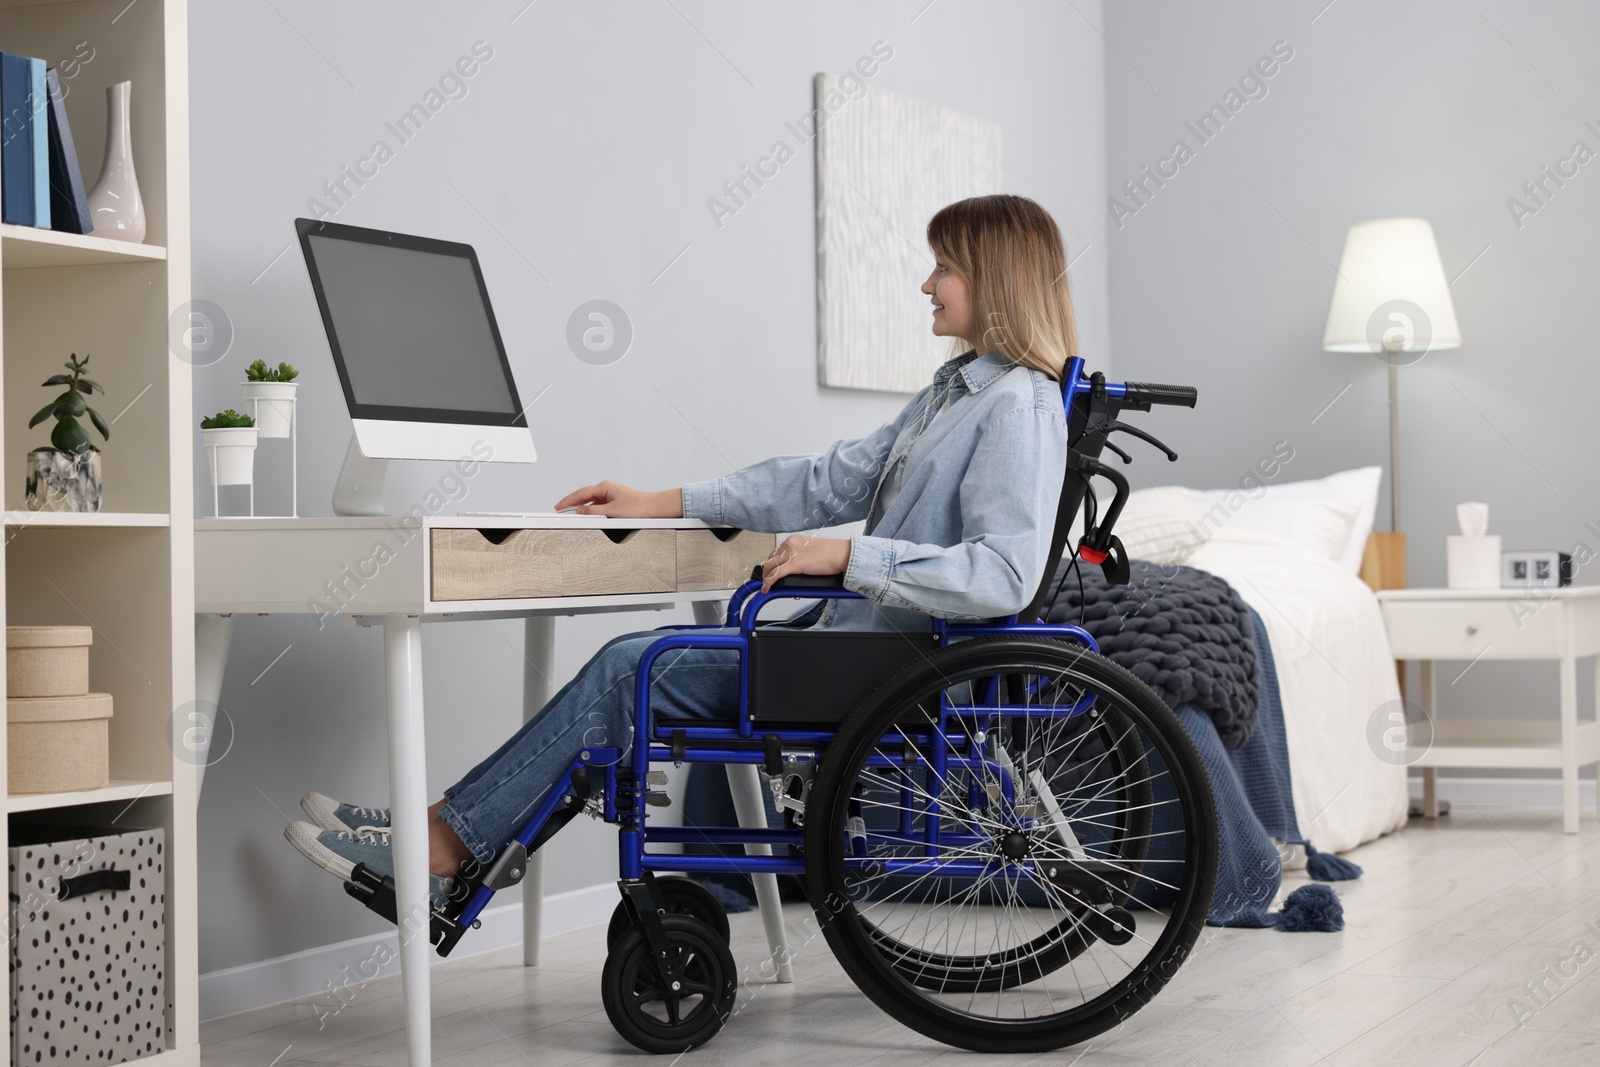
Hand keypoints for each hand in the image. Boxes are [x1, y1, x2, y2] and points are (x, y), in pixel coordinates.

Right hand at [554, 481, 682, 517]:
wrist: (653, 508)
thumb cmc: (637, 507)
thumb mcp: (612, 512)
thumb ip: (594, 511)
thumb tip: (581, 511)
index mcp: (605, 487)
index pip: (581, 493)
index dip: (568, 500)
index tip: (558, 506)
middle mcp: (606, 488)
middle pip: (584, 495)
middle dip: (571, 502)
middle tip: (559, 509)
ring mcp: (610, 494)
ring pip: (590, 500)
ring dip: (581, 506)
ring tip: (569, 512)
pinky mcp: (613, 501)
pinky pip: (597, 504)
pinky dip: (590, 509)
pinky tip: (585, 514)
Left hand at [760, 534, 851, 592]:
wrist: (841, 553)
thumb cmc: (832, 552)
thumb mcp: (811, 549)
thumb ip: (801, 555)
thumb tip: (796, 566)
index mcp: (794, 540)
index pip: (776, 551)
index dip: (772, 562)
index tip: (772, 569)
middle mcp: (790, 544)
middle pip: (771, 558)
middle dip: (768, 570)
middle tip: (768, 578)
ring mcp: (791, 554)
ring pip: (770, 566)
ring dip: (766, 577)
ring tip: (767, 585)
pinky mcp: (794, 564)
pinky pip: (775, 574)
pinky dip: (768, 582)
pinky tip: (766, 588)